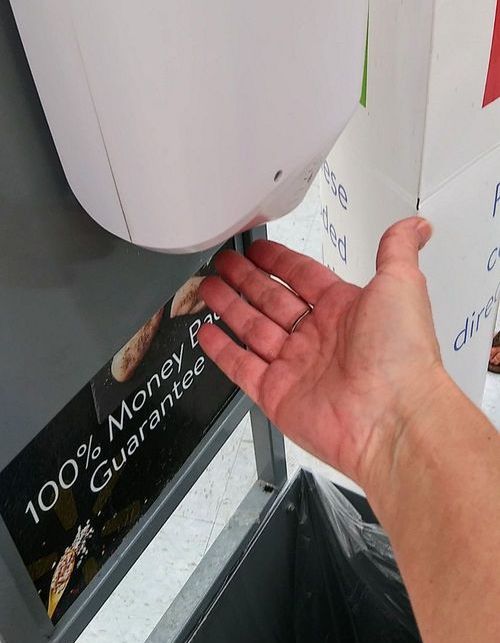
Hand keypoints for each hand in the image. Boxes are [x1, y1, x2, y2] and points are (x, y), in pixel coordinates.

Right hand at [198, 217, 445, 493]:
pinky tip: (208, 333)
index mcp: (345, 310)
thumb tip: (416, 224)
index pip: (303, 277)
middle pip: (272, 300)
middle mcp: (320, 338)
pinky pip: (242, 368)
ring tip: (207, 287)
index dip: (279, 261)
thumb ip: (398, 249)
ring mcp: (296, 367)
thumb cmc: (402, 354)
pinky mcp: (277, 395)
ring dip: (229, 307)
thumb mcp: (402, 284)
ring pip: (253, 329)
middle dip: (245, 280)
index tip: (256, 248)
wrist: (393, 418)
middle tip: (222, 263)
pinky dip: (222, 350)